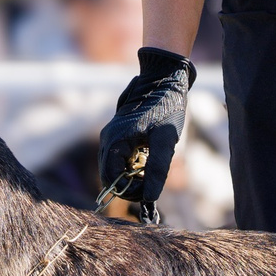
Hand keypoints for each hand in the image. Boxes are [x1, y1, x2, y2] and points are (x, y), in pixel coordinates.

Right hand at [97, 47, 193, 217]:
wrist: (165, 78)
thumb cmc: (166, 107)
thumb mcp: (165, 141)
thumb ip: (157, 170)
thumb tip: (150, 198)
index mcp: (114, 142)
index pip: (111, 180)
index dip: (129, 192)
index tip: (150, 192)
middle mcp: (108, 139)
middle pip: (110, 175)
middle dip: (130, 185)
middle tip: (153, 185)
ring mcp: (113, 134)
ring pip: (116, 166)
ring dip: (132, 175)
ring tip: (153, 170)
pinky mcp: (120, 132)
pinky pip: (121, 156)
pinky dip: (133, 163)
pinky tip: (150, 157)